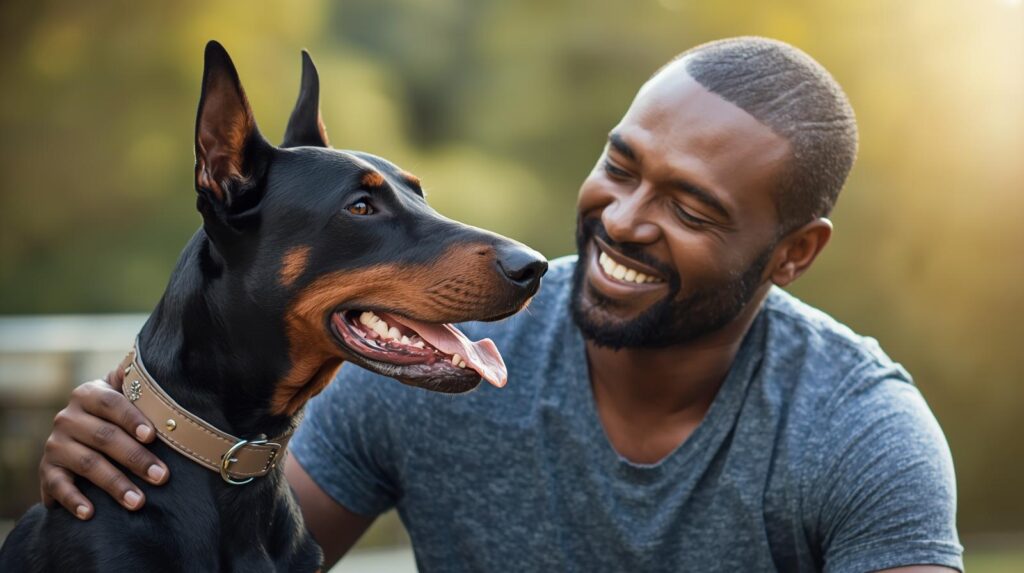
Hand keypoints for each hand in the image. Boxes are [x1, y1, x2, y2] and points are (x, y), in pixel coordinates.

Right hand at [39, 365, 168, 518]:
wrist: (76, 436)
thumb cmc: (115, 414)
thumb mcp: (122, 393)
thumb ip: (137, 381)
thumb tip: (160, 367)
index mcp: (88, 394)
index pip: (112, 403)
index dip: (132, 418)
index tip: (152, 437)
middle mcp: (68, 417)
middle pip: (104, 437)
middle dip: (135, 458)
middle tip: (161, 477)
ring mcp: (55, 445)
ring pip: (88, 464)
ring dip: (115, 484)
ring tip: (139, 502)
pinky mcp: (47, 470)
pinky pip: (59, 486)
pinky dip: (73, 500)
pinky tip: (91, 513)